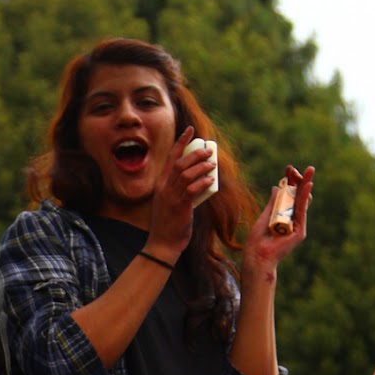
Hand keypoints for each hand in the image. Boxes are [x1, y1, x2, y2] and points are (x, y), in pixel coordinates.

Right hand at [146, 128, 209, 257]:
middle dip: (196, 153)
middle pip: (180, 162)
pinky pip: (192, 189)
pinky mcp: (179, 206)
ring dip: (201, 166)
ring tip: (212, 163)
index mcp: (161, 184)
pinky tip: (211, 180)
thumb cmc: (169, 224)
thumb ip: (181, 191)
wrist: (162, 244)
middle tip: (209, 150)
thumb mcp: (171, 203)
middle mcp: (164, 188)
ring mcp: (171, 197)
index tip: (190, 131)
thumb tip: (200, 181)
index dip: (181, 142)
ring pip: (186, 173)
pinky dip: (202, 182)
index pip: (171, 158)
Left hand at [243, 165, 312, 274]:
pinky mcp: (300, 231)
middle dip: (302, 181)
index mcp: (284, 215)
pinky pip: (302, 211)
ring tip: (310, 171)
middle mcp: (293, 219)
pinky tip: (307, 186)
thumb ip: (273, 202)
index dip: (291, 182)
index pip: (291, 195)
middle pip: (299, 196)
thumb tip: (276, 186)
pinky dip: (304, 197)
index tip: (289, 169)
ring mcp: (297, 225)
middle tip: (306, 168)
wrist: (257, 254)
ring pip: (303, 201)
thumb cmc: (258, 238)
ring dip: (306, 185)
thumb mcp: (266, 214)